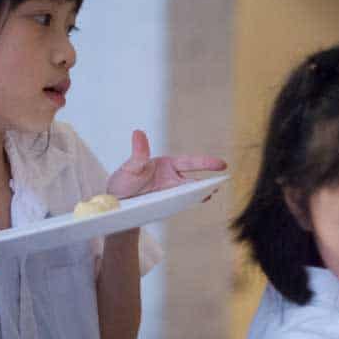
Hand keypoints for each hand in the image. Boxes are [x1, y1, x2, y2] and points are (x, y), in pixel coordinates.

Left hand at [106, 130, 226, 199]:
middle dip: (206, 182)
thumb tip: (137, 133)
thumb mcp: (129, 168)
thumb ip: (138, 154)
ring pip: (189, 194)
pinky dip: (188, 204)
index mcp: (167, 165)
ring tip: (209, 196)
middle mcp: (172, 179)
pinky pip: (180, 205)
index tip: (221, 164)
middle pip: (193, 180)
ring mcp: (170, 194)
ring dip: (199, 195)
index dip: (205, 163)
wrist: (116, 203)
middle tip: (219, 184)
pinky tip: (194, 204)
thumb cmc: (123, 182)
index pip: (189, 162)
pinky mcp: (167, 206)